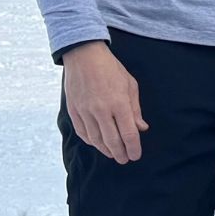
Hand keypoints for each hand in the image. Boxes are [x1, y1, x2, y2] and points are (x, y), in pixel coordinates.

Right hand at [62, 41, 147, 163]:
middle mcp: (101, 110)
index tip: (136, 155)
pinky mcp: (73, 110)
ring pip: (96, 140)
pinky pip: (83, 132)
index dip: (134, 148)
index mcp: (119, 104)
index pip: (128, 134)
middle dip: (121, 153)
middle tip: (125, 159)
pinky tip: (97, 144)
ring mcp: (85, 111)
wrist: (84, 56)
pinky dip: (91, 141)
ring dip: (106, 150)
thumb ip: (135, 109)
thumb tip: (141, 128)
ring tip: (113, 154)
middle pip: (112, 141)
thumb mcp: (130, 85)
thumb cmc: (111, 69)